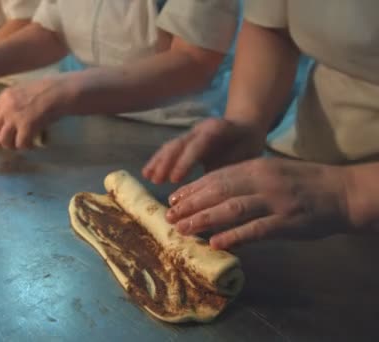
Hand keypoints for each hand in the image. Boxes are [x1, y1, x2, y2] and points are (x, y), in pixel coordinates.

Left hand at [0, 78, 62, 149]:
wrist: (60, 91)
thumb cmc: (48, 89)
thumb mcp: (25, 90)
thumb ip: (15, 101)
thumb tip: (14, 116)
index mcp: (5, 96)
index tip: (6, 130)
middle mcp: (6, 107)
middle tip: (8, 145)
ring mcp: (15, 118)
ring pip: (4, 139)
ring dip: (11, 146)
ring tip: (20, 146)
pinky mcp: (26, 127)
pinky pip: (20, 143)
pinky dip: (25, 147)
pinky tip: (31, 145)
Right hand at [143, 118, 265, 183]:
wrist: (246, 127)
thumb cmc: (247, 147)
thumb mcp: (244, 159)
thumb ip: (229, 175)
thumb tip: (219, 200)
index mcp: (216, 130)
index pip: (197, 146)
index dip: (184, 162)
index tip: (174, 180)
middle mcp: (200, 129)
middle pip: (179, 144)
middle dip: (166, 163)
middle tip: (156, 181)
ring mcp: (190, 133)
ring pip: (171, 146)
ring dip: (158, 162)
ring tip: (148, 178)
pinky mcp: (184, 140)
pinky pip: (168, 149)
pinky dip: (158, 161)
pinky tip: (148, 173)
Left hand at [165, 158, 350, 248]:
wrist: (342, 192)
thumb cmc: (302, 183)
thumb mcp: (270, 173)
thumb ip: (242, 181)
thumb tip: (211, 196)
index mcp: (255, 167)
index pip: (216, 176)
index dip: (192, 189)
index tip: (172, 199)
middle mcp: (262, 181)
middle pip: (218, 191)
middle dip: (190, 204)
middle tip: (169, 216)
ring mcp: (274, 201)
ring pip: (231, 209)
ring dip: (203, 219)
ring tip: (183, 229)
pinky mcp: (287, 221)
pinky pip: (255, 229)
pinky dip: (233, 236)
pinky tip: (215, 243)